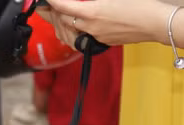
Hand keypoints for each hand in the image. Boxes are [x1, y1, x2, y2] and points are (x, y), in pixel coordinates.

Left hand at [43, 0, 168, 46]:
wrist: (156, 23)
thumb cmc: (141, 5)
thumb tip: (80, 1)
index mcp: (93, 12)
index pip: (64, 7)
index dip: (53, 2)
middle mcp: (90, 27)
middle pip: (62, 21)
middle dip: (52, 13)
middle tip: (45, 6)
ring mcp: (94, 36)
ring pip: (67, 33)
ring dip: (57, 25)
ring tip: (51, 17)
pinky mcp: (100, 42)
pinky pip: (78, 39)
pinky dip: (69, 33)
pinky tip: (67, 28)